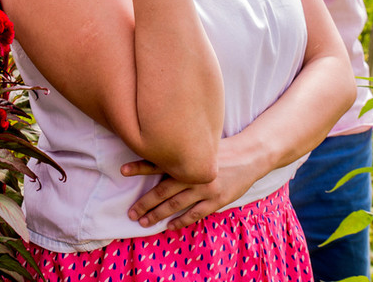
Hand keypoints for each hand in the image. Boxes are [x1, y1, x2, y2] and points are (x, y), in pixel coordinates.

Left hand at [121, 137, 263, 229]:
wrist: (250, 155)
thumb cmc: (223, 149)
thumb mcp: (202, 144)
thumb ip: (182, 150)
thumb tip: (159, 150)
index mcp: (188, 159)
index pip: (159, 162)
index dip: (140, 167)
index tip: (122, 171)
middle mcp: (194, 174)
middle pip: (163, 191)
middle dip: (145, 203)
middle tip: (130, 212)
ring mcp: (205, 189)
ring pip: (176, 205)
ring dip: (158, 215)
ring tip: (143, 222)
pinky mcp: (217, 200)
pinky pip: (195, 214)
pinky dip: (181, 221)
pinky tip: (169, 227)